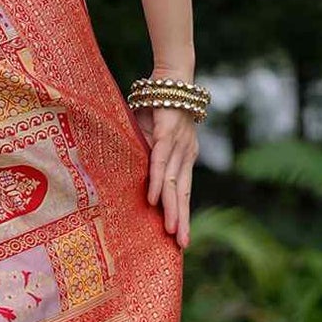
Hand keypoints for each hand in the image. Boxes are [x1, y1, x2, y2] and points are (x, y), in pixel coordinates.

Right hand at [132, 103, 196, 249]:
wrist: (171, 76)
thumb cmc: (161, 103)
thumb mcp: (152, 132)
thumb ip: (148, 150)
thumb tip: (135, 169)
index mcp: (185, 155)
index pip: (185, 190)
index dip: (182, 212)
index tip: (180, 236)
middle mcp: (186, 154)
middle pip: (183, 193)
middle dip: (182, 220)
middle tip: (182, 245)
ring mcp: (178, 145)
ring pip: (174, 182)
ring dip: (172, 208)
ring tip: (170, 231)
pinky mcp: (167, 134)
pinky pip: (161, 161)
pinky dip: (157, 181)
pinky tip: (154, 199)